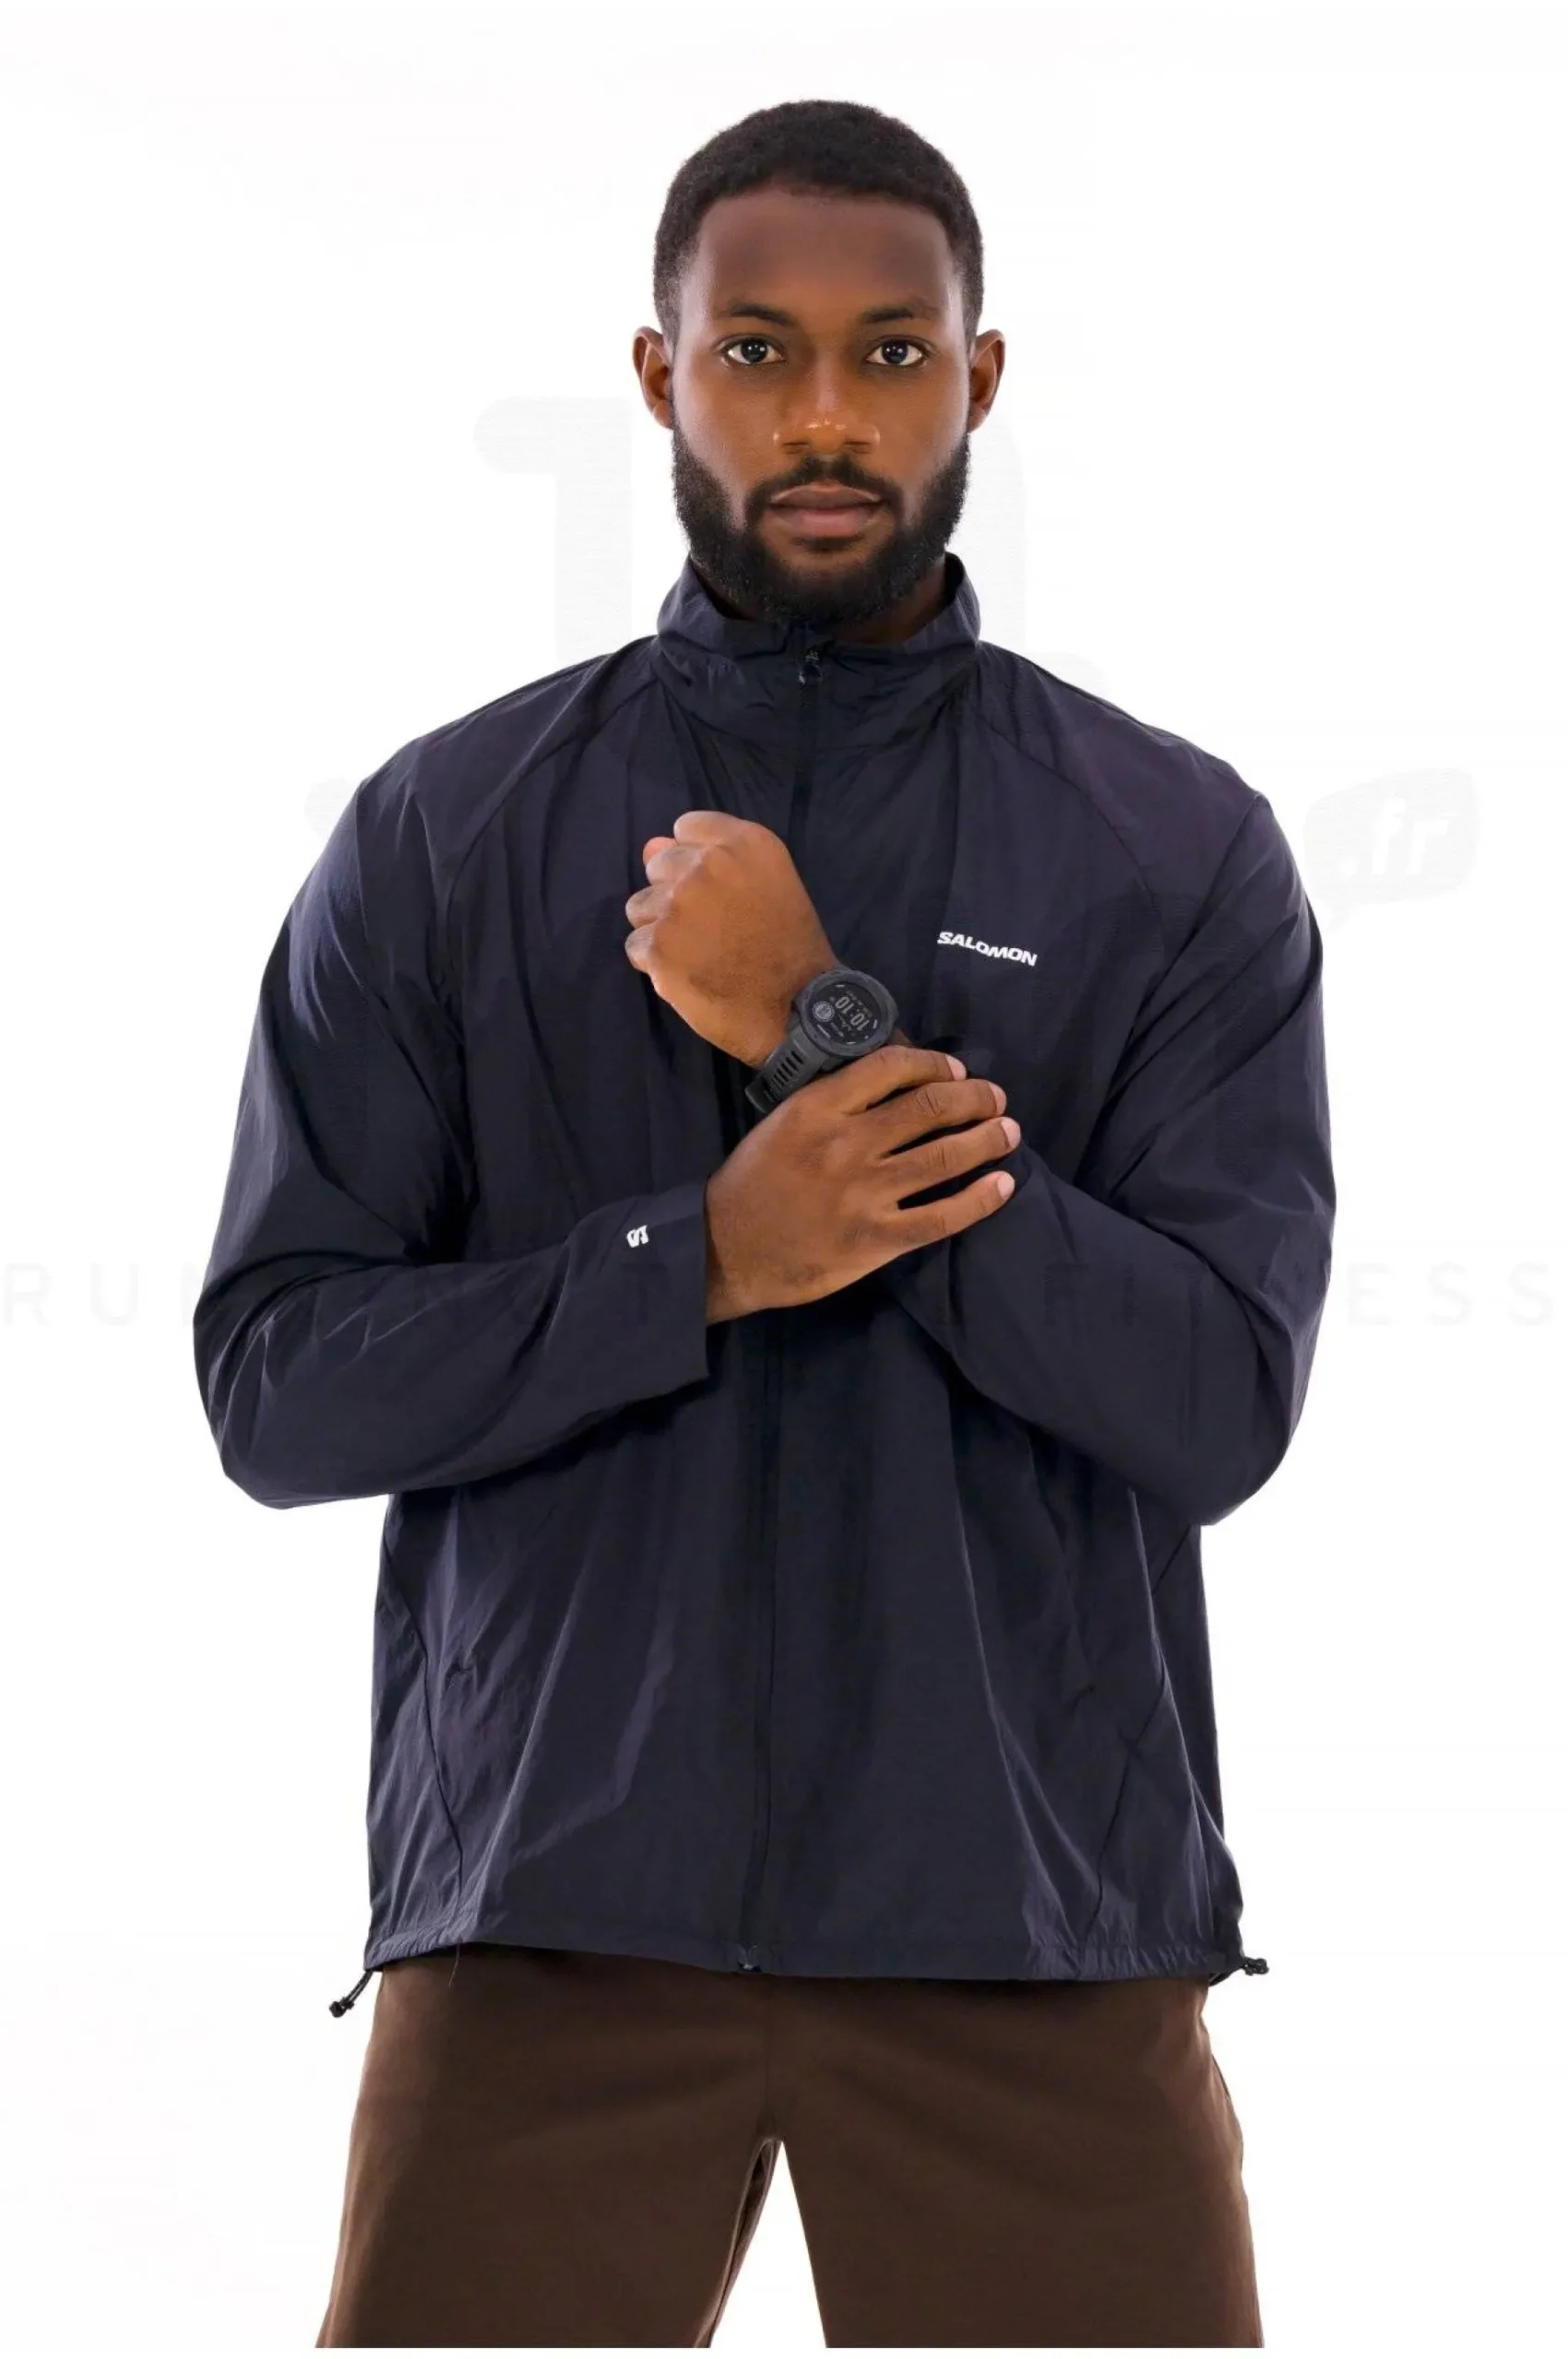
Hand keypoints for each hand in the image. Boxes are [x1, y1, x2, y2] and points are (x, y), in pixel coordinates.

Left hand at [624, 811, 836, 1065]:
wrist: (797, 1010)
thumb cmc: (791, 948)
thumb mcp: (768, 886)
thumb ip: (709, 856)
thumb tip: (649, 846)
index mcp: (744, 844)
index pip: (686, 828)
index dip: (695, 861)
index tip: (716, 890)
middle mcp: (707, 866)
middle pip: (659, 865)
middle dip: (675, 893)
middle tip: (711, 928)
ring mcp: (678, 906)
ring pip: (640, 906)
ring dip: (660, 928)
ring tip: (699, 953)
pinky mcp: (658, 947)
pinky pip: (636, 946)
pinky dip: (656, 964)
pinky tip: (689, 974)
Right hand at [703, 1046, 1019, 1319]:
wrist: (726, 1250)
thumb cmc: (753, 1183)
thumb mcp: (782, 1123)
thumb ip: (834, 1104)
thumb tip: (897, 1087)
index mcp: (818, 1108)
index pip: (891, 1067)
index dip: (936, 1063)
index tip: (956, 1069)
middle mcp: (845, 1144)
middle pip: (929, 1107)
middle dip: (974, 1097)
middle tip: (995, 1098)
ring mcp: (863, 1193)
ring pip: (944, 1156)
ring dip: (987, 1139)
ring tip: (1008, 1131)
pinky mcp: (875, 1239)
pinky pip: (942, 1216)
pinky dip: (980, 1199)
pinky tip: (1003, 1185)